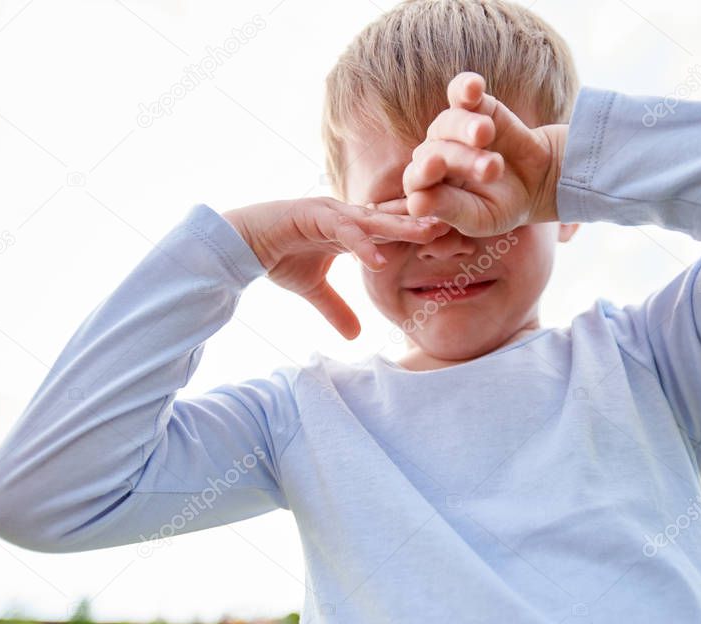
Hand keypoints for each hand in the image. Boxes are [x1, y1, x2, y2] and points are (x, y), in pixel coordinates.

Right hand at [222, 198, 446, 338]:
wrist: (238, 244)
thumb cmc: (275, 257)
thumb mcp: (313, 290)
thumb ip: (336, 309)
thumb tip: (356, 335)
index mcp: (351, 227)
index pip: (394, 231)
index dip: (423, 237)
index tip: (458, 245)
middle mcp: (346, 214)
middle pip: (394, 219)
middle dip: (426, 224)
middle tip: (462, 232)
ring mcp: (330, 210)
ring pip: (374, 219)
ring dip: (404, 226)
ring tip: (433, 234)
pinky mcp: (310, 214)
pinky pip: (341, 229)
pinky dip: (361, 244)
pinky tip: (381, 258)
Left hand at [373, 71, 566, 237]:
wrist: (538, 181)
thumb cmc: (502, 207)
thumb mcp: (480, 218)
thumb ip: (449, 209)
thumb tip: (415, 204)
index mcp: (429, 186)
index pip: (415, 180)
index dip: (422, 174)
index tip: (434, 168)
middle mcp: (435, 154)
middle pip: (435, 150)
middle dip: (462, 159)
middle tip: (491, 169)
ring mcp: (452, 129)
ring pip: (448, 121)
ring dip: (466, 127)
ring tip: (486, 133)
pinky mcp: (474, 105)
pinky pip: (462, 92)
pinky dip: (466, 87)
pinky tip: (474, 85)